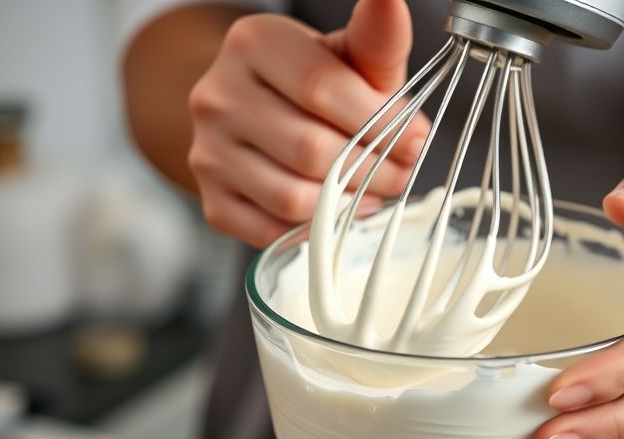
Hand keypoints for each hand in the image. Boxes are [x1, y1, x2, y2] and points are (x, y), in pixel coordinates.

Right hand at [188, 0, 427, 246]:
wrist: (257, 112)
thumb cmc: (316, 83)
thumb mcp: (350, 56)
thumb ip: (377, 38)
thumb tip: (393, 0)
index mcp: (252, 42)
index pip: (322, 89)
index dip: (380, 121)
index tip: (416, 138)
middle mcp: (217, 95)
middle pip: (310, 149)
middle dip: (372, 168)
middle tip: (402, 171)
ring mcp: (207, 152)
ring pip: (292, 197)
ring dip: (348, 203)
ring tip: (375, 189)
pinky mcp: (213, 201)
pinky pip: (273, 231)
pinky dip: (316, 228)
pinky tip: (338, 208)